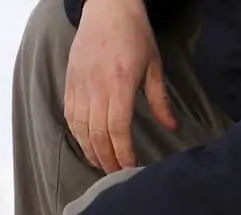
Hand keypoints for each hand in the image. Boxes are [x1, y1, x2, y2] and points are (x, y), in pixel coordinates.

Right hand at [65, 0, 175, 172]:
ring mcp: (80, 87)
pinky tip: (85, 144)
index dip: (122, 153)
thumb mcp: (154, 65)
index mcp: (120, 84)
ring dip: (90, 150)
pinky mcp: (70, 84)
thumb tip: (171, 125)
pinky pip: (70, 116)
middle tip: (115, 172)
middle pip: (98, 135)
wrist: (108, 9)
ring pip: (81, 129)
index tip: (130, 167)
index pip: (118, 129)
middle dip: (107, 158)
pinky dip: (77, 134)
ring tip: (100, 163)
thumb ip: (159, 99)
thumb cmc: (134, 35)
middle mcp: (97, 89)